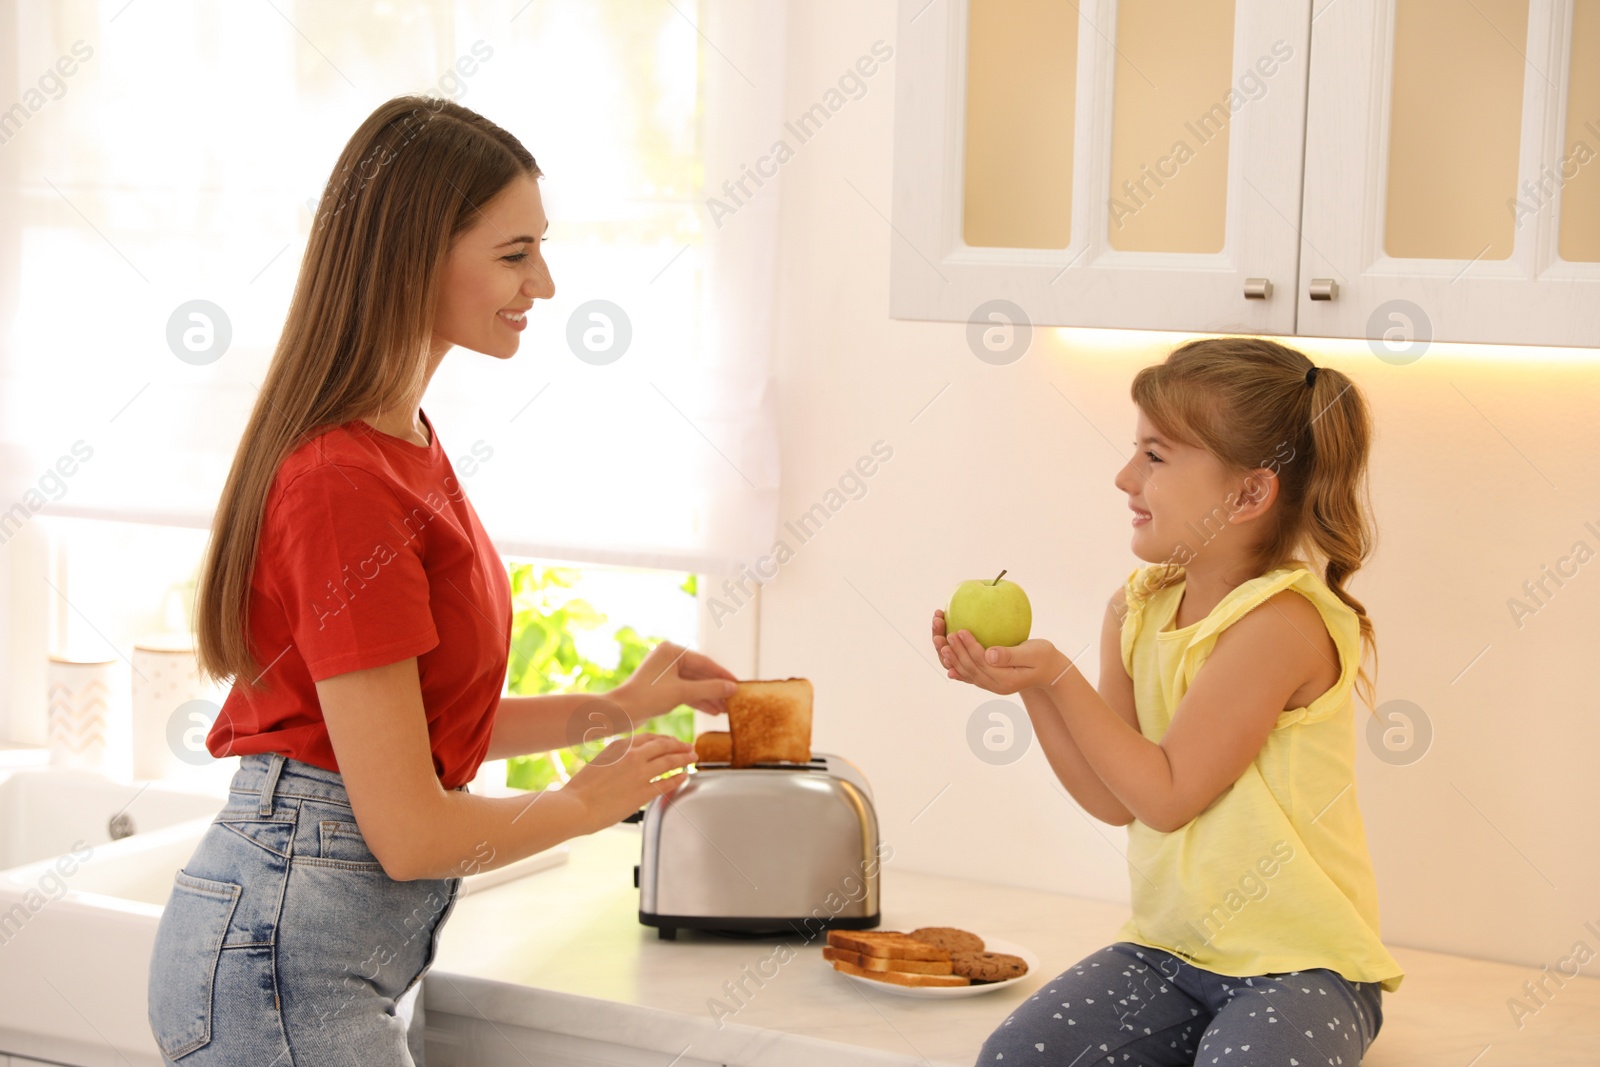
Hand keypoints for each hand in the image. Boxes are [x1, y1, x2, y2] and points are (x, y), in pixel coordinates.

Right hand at [562, 732, 695, 829]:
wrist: (575, 806)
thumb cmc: (581, 790)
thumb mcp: (599, 763)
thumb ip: (616, 759)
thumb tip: (625, 761)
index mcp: (619, 746)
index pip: (648, 737)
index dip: (663, 739)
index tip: (671, 741)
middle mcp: (632, 755)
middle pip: (663, 745)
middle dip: (679, 745)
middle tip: (689, 747)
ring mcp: (639, 773)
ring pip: (669, 761)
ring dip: (684, 758)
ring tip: (693, 758)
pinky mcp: (643, 792)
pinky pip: (667, 782)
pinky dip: (678, 778)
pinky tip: (684, 776)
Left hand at [614, 640, 738, 722]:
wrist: (621, 713)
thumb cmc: (647, 697)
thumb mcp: (682, 692)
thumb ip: (709, 689)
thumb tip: (732, 688)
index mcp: (671, 651)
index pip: (704, 662)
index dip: (723, 675)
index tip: (738, 685)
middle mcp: (668, 658)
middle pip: (700, 674)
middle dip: (716, 689)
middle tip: (734, 700)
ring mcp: (665, 673)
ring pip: (694, 684)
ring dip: (709, 697)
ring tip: (725, 709)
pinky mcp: (663, 687)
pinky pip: (686, 692)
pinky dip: (698, 701)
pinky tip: (712, 710)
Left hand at [933, 608, 1069, 696]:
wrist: (1049, 671)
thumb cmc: (1044, 657)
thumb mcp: (1033, 654)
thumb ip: (1011, 655)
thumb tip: (990, 654)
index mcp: (1005, 680)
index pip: (982, 662)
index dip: (969, 647)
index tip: (960, 630)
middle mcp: (995, 685)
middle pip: (970, 668)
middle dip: (956, 651)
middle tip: (946, 634)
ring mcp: (991, 685)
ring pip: (967, 672)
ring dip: (952, 658)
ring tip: (941, 642)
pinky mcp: (989, 680)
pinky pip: (970, 674)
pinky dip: (957, 667)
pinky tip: (946, 661)